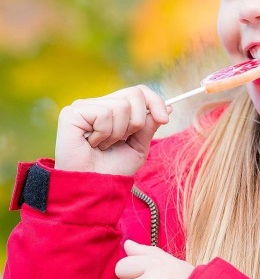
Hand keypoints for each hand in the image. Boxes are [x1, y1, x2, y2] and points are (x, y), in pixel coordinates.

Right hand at [55, 85, 170, 175]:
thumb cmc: (114, 169)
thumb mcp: (139, 146)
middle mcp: (99, 104)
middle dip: (138, 121)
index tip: (165, 119)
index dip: (155, 102)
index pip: (139, 92)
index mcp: (114, 109)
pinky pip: (104, 114)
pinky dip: (105, 133)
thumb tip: (168, 107)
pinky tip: (93, 143)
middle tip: (123, 140)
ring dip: (119, 133)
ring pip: (122, 106)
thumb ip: (150, 125)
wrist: (94, 187)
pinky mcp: (72, 113)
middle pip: (135, 93)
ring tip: (104, 145)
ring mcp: (84, 106)